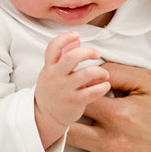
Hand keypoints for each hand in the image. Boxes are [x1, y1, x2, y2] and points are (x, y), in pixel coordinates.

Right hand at [33, 32, 109, 148]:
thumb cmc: (52, 91)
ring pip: (86, 74)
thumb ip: (63, 54)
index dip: (65, 38)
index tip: (77, 35)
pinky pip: (92, 92)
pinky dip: (102, 86)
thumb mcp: (52, 71)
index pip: (53, 48)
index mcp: (50, 67)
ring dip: (100, 71)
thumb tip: (75, 39)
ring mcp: (65, 89)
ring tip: (104, 74)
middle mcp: (56, 77)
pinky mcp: (74, 102)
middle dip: (88, 52)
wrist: (45, 116)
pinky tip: (105, 85)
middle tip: (96, 54)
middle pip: (72, 57)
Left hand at [37, 63, 150, 151]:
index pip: (75, 103)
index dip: (57, 96)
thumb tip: (82, 65)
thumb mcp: (146, 80)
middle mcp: (114, 143)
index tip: (45, 93)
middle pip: (65, 135)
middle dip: (45, 128)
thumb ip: (113, 71)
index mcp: (118, 114)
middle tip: (29, 123)